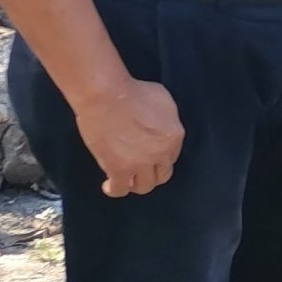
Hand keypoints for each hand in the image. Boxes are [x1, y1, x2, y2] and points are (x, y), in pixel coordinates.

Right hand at [78, 79, 184, 196]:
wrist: (107, 96)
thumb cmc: (134, 92)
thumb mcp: (163, 101)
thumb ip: (167, 119)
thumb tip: (159, 127)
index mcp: (174, 136)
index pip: (172, 156)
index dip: (160, 157)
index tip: (150, 155)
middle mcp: (161, 154)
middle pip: (162, 175)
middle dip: (153, 174)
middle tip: (141, 170)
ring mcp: (140, 164)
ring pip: (143, 186)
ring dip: (136, 184)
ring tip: (127, 180)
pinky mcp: (118, 169)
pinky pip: (120, 189)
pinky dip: (115, 189)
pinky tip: (109, 185)